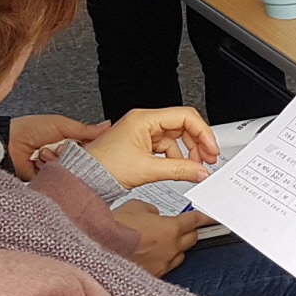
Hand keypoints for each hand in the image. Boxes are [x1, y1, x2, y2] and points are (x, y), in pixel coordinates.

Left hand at [5, 113, 108, 181]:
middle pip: (82, 161)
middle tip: (61, 148)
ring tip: (45, 154)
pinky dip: (51, 172)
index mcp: (68, 141)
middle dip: (72, 155)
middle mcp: (63, 155)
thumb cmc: (30, 129)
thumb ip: (86, 130)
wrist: (8, 143)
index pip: (89, 148)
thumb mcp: (62, 125)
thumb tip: (107, 126)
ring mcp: (55, 168)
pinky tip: (42, 164)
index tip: (90, 146)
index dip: (91, 147)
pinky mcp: (47, 179)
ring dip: (58, 162)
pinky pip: (59, 179)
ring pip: (70, 170)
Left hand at [83, 106, 220, 188]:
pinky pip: (166, 147)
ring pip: (176, 137)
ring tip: (194, 167)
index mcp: (144, 119)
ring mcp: (143, 132)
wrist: (83, 179)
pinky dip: (176, 157)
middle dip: (198, 143)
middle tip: (207, 159)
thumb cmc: (102, 168)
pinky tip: (180, 169)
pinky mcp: (141, 144)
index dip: (203, 132)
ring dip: (188, 152)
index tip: (211, 148)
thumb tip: (201, 171)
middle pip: (183, 126)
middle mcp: (144, 121)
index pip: (185, 117)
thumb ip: (180, 170)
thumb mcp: (147, 169)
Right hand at [113, 200, 209, 275]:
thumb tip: (154, 215)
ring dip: (175, 247)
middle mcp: (171, 248)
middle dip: (188, 231)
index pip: (195, 221)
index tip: (212, 218)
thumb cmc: (113, 230)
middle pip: (191, 238)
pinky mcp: (154, 275)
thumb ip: (152, 210)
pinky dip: (162, 259)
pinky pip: (166, 266)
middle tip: (180, 226)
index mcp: (171, 229)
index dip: (205, 217)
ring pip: (180, 254)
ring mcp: (163, 264)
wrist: (96, 251)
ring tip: (158, 241)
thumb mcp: (136, 207)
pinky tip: (149, 254)